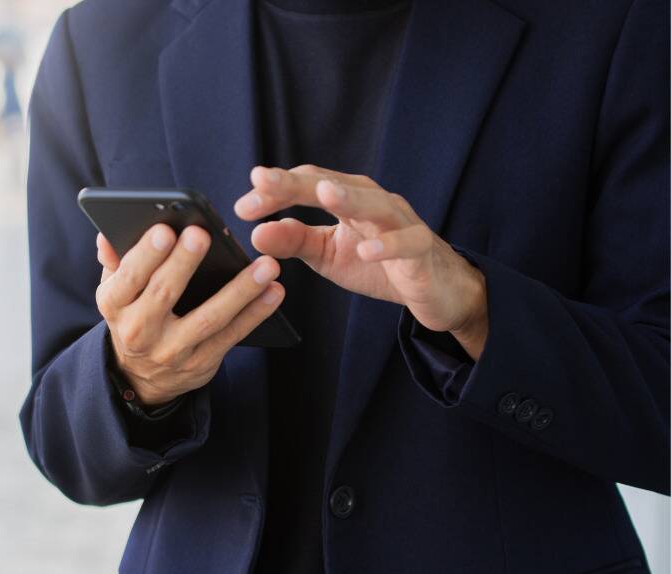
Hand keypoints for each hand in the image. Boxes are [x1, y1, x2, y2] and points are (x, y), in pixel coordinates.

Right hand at [96, 224, 285, 404]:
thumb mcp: (116, 292)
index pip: (128, 278)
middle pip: (164, 293)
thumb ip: (115, 262)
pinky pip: (231, 336)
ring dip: (239, 291)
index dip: (146, 255)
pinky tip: (273, 291)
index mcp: (115, 304)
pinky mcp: (201, 363)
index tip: (165, 230)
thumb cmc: (133, 315)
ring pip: (208, 318)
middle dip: (184, 263)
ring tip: (265, 266)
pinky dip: (255, 314)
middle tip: (204, 234)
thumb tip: (106, 237)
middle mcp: (139, 330)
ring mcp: (172, 350)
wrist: (141, 377)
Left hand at [234, 164, 488, 358]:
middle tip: (261, 180)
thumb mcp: (327, 254)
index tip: (242, 206)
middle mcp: (374, 202)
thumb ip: (295, 241)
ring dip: (349, 198)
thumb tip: (255, 232)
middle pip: (334, 184)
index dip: (275, 190)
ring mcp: (401, 223)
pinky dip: (387, 245)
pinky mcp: (422, 251)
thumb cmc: (379, 265)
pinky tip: (366, 251)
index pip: (308, 183)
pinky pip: (407, 243)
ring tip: (323, 193)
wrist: (435, 289)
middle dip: (296, 183)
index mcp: (349, 198)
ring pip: (376, 204)